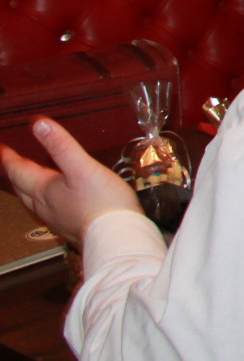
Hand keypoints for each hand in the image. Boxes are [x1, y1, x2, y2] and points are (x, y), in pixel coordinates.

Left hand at [2, 117, 140, 246]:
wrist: (115, 237)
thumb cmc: (102, 201)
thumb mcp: (82, 167)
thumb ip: (61, 145)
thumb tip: (38, 124)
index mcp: (44, 189)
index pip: (19, 171)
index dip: (10, 158)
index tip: (2, 149)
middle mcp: (44, 205)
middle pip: (22, 187)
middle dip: (15, 173)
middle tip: (10, 163)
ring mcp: (55, 218)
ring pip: (32, 201)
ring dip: (26, 188)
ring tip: (26, 181)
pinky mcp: (68, 227)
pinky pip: (47, 211)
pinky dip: (42, 201)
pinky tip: (54, 202)